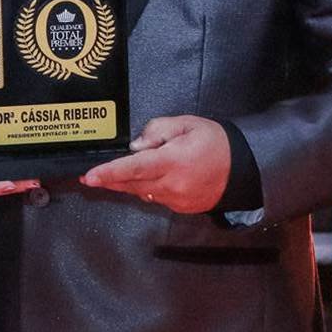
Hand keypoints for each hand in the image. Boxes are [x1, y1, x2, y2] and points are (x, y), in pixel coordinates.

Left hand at [81, 115, 230, 212]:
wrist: (242, 169)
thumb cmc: (214, 142)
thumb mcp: (187, 124)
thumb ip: (158, 131)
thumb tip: (136, 147)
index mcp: (173, 161)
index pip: (134, 168)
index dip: (109, 173)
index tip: (90, 176)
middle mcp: (172, 184)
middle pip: (131, 184)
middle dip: (109, 180)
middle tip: (89, 178)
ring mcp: (175, 199)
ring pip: (141, 193)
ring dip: (126, 184)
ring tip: (114, 175)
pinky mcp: (179, 208)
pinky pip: (154, 198)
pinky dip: (145, 188)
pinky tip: (146, 179)